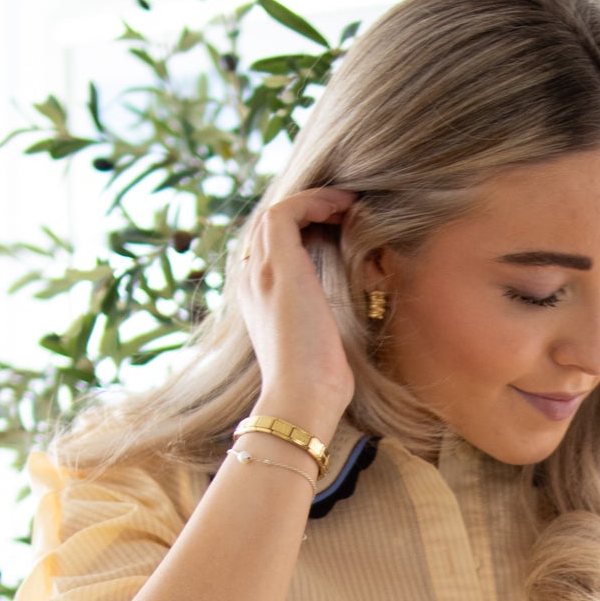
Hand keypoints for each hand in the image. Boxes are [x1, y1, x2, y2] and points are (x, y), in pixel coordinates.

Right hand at [234, 186, 359, 422]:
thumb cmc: (317, 387)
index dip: (302, 230)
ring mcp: (261, 272)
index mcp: (258, 301)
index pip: (270, 249)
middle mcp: (252, 282)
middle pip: (269, 225)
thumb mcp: (320, 348)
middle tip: (344, 209)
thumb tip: (344, 323)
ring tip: (347, 203)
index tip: (337, 228)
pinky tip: (342, 208)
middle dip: (307, 210)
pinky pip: (286, 211)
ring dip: (314, 201)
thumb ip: (323, 327)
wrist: (300, 400)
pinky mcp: (279, 267)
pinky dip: (314, 201)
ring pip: (276, 212)